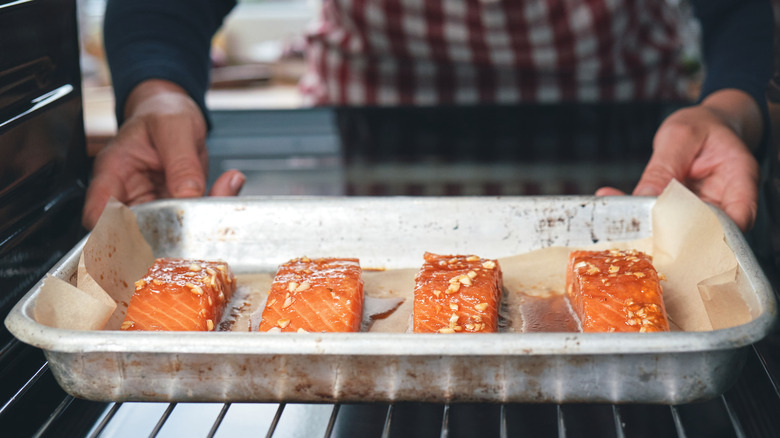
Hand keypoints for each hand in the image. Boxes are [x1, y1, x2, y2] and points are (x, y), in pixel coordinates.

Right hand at [82, 79, 244, 228]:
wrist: (177, 112)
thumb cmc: (163, 112)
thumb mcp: (174, 126)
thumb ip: (181, 160)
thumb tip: (189, 193)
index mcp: (113, 171)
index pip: (99, 212)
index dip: (112, 233)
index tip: (139, 239)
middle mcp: (129, 194)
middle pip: (132, 231)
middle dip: (160, 236)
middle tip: (189, 226)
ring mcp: (152, 204)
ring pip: (165, 231)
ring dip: (191, 226)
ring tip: (214, 200)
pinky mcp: (175, 208)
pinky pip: (189, 220)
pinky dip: (208, 213)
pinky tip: (223, 191)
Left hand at [597, 89, 761, 230]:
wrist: (701, 126)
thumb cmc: (699, 126)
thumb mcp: (680, 136)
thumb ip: (664, 168)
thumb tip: (646, 197)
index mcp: (739, 178)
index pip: (739, 216)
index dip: (716, 234)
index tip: (681, 236)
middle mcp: (725, 201)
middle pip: (708, 230)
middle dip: (675, 237)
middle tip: (639, 232)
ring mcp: (703, 210)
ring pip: (682, 230)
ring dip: (653, 230)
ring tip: (622, 223)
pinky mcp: (683, 213)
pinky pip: (664, 220)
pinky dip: (642, 218)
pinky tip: (616, 209)